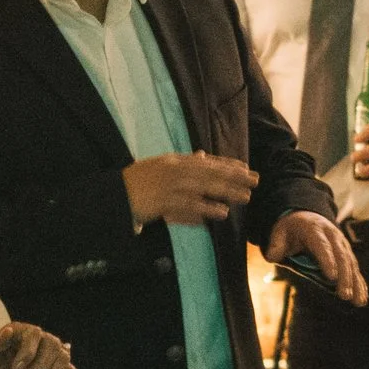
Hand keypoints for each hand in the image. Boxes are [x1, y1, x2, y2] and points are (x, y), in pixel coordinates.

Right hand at [124, 151, 256, 227]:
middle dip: (234, 177)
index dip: (227, 165)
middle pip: (210, 173)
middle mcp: (174, 171)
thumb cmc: (137, 181)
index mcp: (173, 161)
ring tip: (246, 196)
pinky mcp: (164, 202)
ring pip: (204, 188)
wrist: (113, 195)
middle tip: (255, 180)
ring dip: (226, 192)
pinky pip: (190, 206)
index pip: (206, 162)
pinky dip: (207, 208)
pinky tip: (223, 213)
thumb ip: (183, 162)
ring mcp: (169, 186)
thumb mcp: (160, 165)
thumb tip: (202, 156)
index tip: (245, 168)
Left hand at [265, 211, 366, 305]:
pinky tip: (363, 298)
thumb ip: (276, 244)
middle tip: (344, 296)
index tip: (332, 277)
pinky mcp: (347, 255)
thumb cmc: (292, 229)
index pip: (323, 246)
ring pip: (351, 265)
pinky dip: (360, 284)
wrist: (307, 218)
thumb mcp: (279, 232)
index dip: (328, 261)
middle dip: (345, 277)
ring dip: (356, 284)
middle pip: (341, 257)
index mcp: (315, 230)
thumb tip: (273, 257)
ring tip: (357, 302)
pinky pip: (355, 269)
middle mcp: (333, 237)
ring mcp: (343, 245)